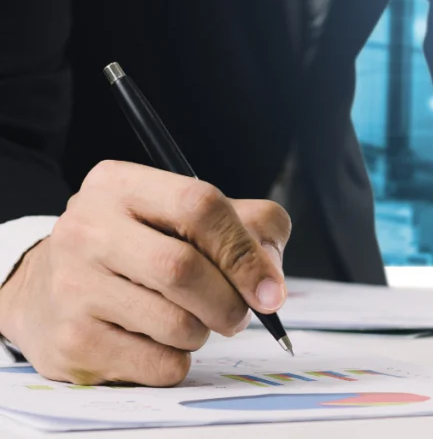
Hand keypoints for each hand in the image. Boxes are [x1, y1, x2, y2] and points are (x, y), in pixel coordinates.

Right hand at [0, 161, 290, 386]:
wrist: (45, 290)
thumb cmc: (137, 248)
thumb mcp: (182, 216)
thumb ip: (246, 227)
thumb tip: (271, 280)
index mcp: (120, 185)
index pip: (200, 205)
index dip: (244, 250)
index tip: (270, 289)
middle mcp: (88, 228)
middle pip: (184, 268)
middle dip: (229, 301)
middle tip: (238, 315)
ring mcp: (72, 285)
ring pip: (175, 323)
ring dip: (203, 332)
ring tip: (191, 322)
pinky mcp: (71, 340)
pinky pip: (157, 364)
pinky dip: (178, 360)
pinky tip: (160, 343)